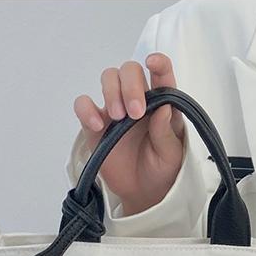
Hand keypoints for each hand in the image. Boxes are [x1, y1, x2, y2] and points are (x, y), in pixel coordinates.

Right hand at [73, 51, 184, 212]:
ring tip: (119, 117)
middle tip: (135, 113)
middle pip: (129, 70)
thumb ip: (166, 132)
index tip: (152, 63)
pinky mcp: (95, 124)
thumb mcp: (172, 155)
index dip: (158, 63)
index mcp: (161, 101)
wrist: (143, 193)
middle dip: (131, 85)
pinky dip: (86, 109)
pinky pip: (83, 105)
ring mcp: (115, 109)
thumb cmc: (162, 169)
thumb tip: (163, 108)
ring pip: (108, 78)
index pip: (161, 72)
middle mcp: (137, 99)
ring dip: (112, 92)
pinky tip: (97, 125)